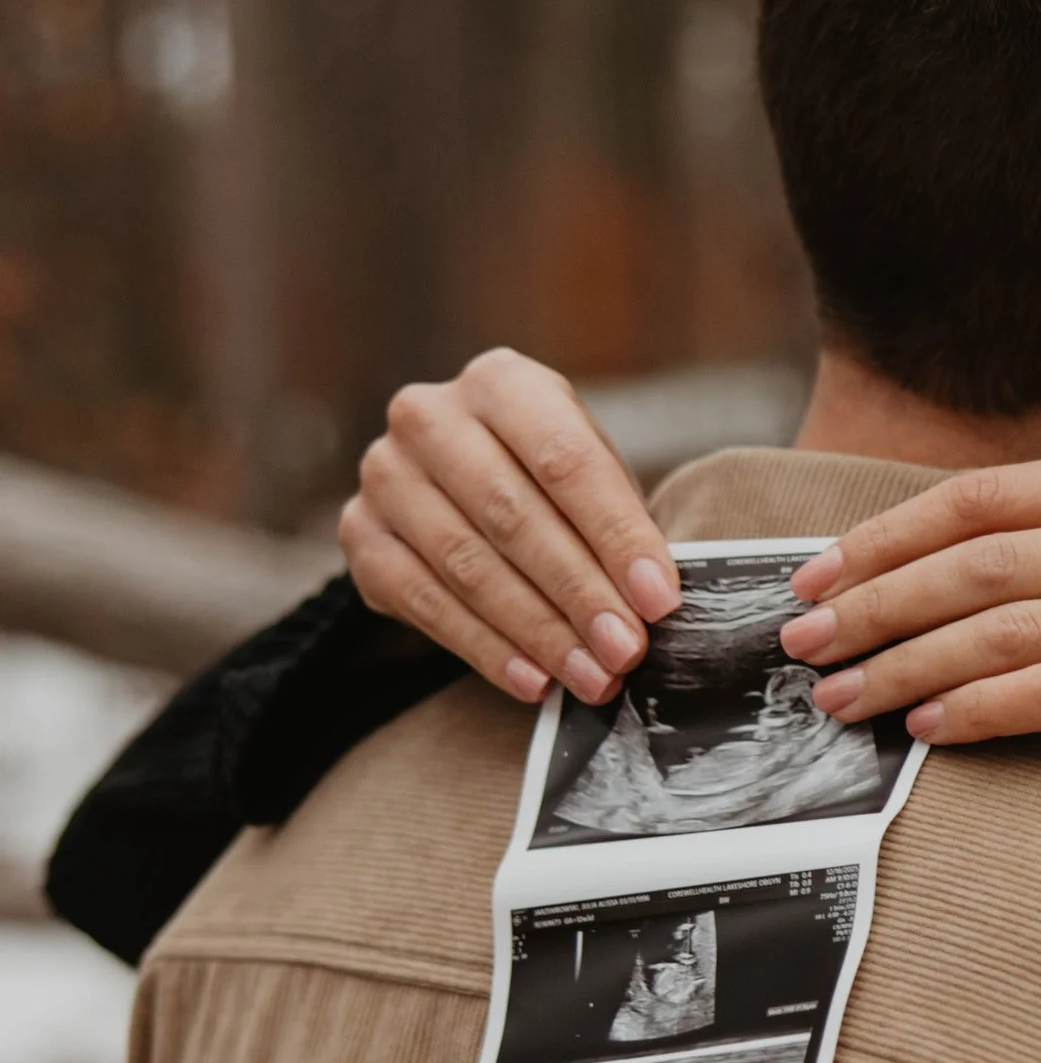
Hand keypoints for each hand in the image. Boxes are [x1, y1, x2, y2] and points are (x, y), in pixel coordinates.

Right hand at [339, 349, 679, 702]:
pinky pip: (425, 603)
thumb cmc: (547, 478)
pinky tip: (533, 680)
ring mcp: (385, 475)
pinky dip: (485, 648)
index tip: (658, 598)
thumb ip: (616, 522)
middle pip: (513, 516)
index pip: (565, 461)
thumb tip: (652, 601)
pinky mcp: (360, 534)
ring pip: (468, 565)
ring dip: (538, 632)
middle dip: (579, 594)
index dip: (616, 535)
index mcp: (501, 383)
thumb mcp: (589, 472)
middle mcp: (429, 417)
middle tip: (626, 650)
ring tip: (591, 676)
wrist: (457, 480)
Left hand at [781, 454, 1040, 778]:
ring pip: (1012, 630)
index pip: (989, 497)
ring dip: (909, 666)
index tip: (814, 577)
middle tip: (805, 643)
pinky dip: (981, 710)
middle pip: (987, 562)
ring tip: (846, 698)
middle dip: (878, 605)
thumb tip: (897, 572)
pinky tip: (929, 730)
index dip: (888, 535)